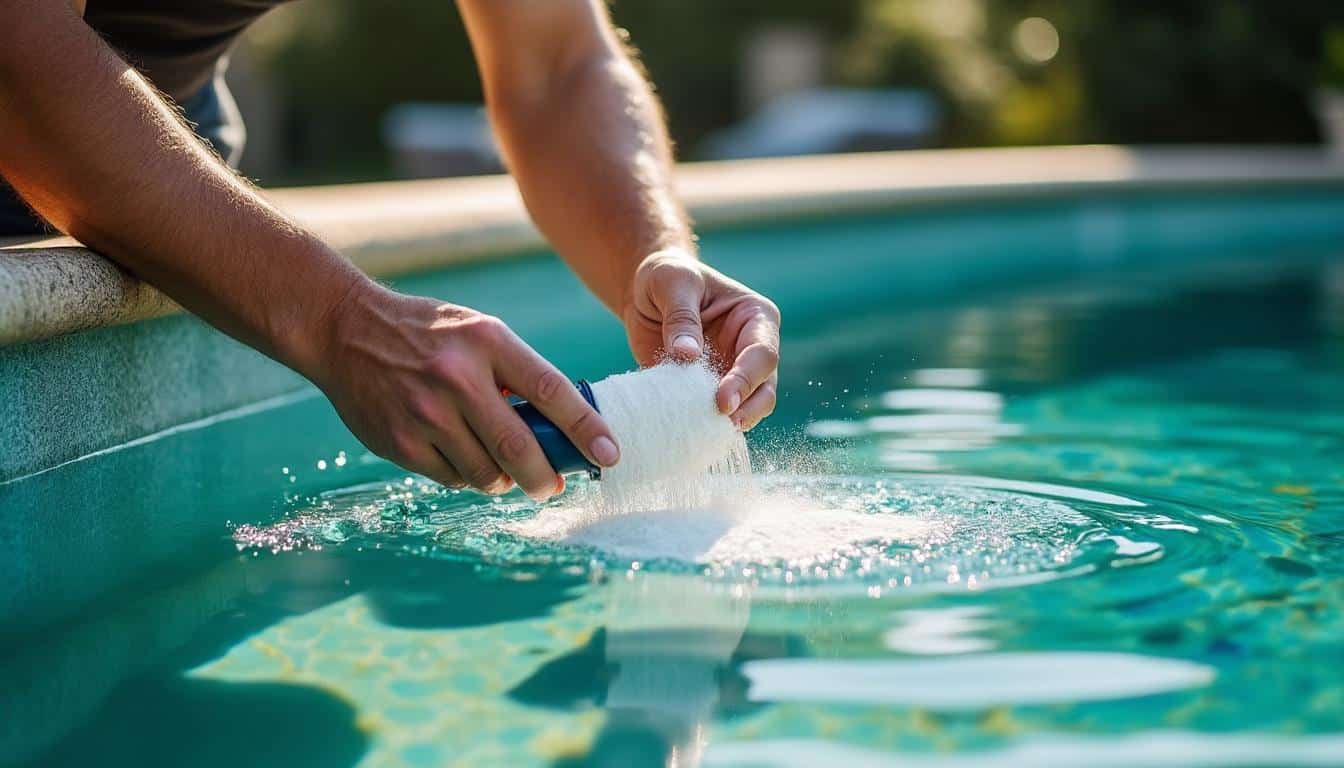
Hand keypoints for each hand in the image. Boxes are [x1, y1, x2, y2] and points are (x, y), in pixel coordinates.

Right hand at [312, 281, 619, 499]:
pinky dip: (465, 477)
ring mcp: (425, 413)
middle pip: (519, 447)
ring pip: (485, 472)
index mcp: (487, 342)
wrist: (344, 329)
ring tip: (501, 469)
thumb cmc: (427, 333)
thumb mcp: (478, 332)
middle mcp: (457, 378)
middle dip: (545, 478)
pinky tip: (459, 455)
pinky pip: (450, 479)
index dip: (586, 428)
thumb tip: (562, 428)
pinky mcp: (399, 442)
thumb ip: (516, 374)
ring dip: (502, 480)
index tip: (610, 454)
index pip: (551, 391)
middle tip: (554, 486)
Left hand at [623, 249, 780, 429]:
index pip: (762, 353)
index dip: (746, 379)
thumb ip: (681, 317)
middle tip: (720, 421)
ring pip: (748, 408)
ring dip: (730, 422)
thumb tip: (686, 356)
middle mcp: (751, 349)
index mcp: (755, 317)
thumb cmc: (666, 277)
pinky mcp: (710, 391)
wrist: (644, 293)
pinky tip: (690, 432)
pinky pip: (716, 415)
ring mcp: (733, 373)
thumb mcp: (672, 283)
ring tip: (704, 430)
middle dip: (747, 409)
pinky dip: (706, 426)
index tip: (723, 400)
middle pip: (765, 388)